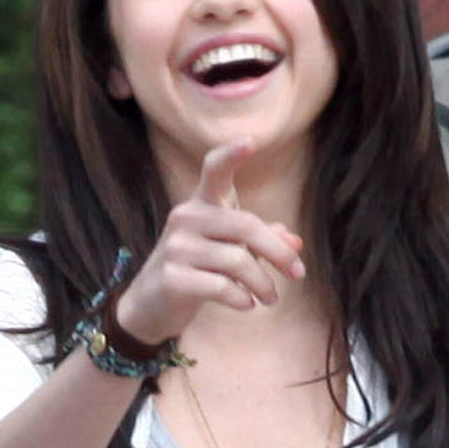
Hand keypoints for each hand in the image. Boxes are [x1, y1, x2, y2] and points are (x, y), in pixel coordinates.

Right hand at [110, 145, 305, 346]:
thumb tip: (296, 243)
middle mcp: (186, 218)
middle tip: (298, 274)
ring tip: (271, 298)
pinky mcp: (173, 279)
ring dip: (263, 284)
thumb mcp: (230, 250)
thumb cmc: (198, 270)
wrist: (150, 304)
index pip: (214, 170)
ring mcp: (176, 248)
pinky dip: (243, 299)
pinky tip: (248, 305)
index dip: (232, 155)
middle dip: (278, 253)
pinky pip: (222, 287)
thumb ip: (262, 242)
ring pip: (238, 261)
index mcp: (201, 203)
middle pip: (245, 226)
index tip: (252, 142)